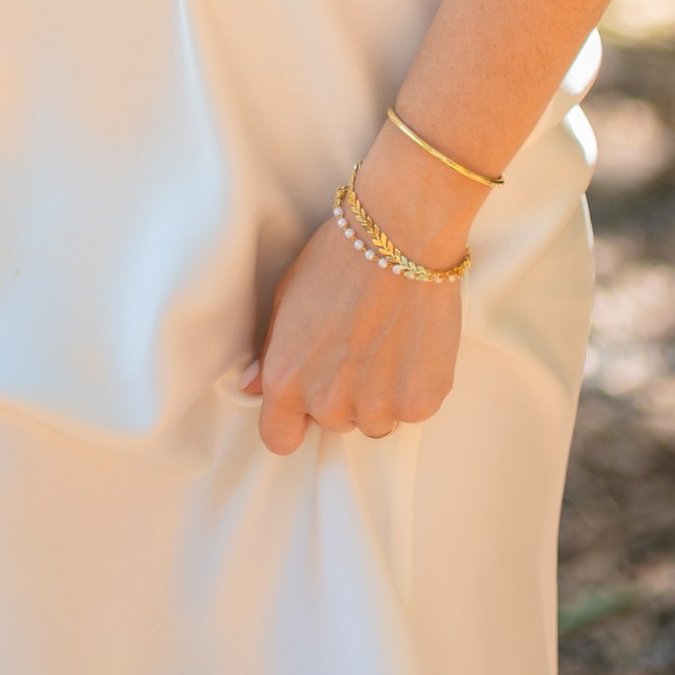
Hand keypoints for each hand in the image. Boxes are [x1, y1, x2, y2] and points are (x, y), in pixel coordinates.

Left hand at [243, 147, 468, 452]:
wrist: (401, 235)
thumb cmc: (338, 257)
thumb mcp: (286, 296)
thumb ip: (271, 351)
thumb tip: (253, 386)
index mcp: (288, 381)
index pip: (279, 439)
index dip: (290, 420)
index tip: (303, 399)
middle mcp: (330, 405)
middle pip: (332, 423)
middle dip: (340, 394)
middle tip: (353, 344)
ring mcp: (378, 408)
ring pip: (374, 422)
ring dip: (377, 396)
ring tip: (384, 342)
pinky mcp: (421, 403)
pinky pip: (410, 411)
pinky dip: (410, 386)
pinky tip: (409, 343)